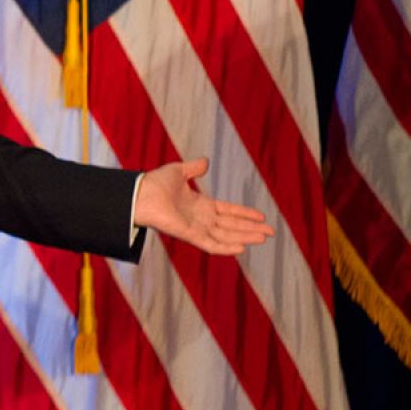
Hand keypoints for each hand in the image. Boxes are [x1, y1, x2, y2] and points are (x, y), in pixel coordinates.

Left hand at [132, 157, 272, 254]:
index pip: (228, 212)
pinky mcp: (189, 235)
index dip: (244, 214)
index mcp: (200, 205)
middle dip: (251, 229)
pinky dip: (225, 247)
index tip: (261, 217)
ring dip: (244, 237)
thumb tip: (205, 162)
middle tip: (270, 232)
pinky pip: (211, 244)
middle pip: (231, 226)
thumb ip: (193, 168)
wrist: (140, 193)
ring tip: (263, 238)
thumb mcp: (178, 171)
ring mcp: (196, 228)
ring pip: (226, 236)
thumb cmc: (154, 183)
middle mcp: (200, 219)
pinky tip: (242, 248)